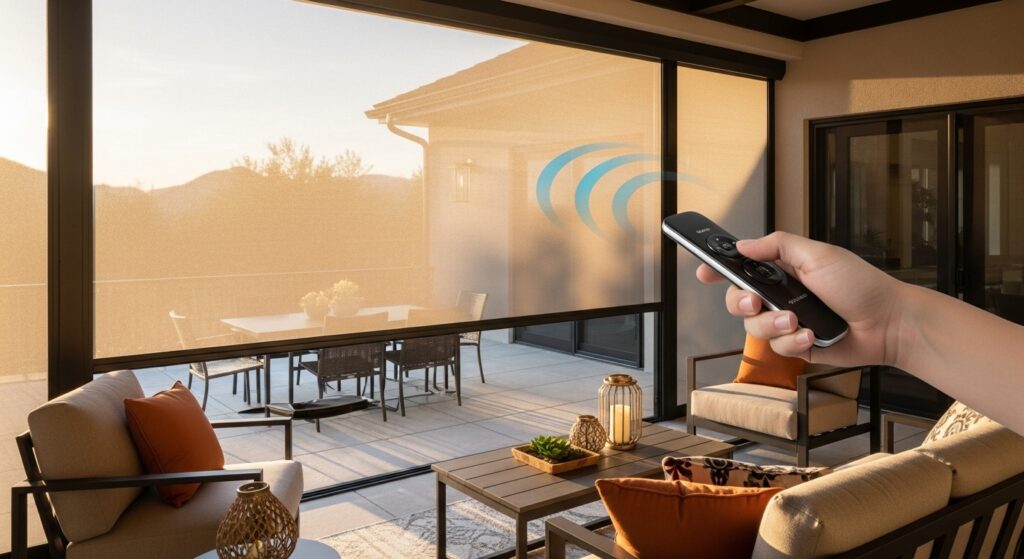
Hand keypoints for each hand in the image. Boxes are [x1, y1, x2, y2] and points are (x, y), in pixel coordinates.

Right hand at [695, 231, 905, 365]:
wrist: (888, 323)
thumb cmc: (860, 285)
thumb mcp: (818, 255)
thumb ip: (777, 246)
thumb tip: (743, 245)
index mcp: (783, 270)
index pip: (742, 268)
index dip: (720, 271)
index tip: (705, 273)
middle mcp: (781, 295)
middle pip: (738, 301)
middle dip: (740, 303)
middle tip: (755, 302)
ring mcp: (787, 321)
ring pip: (754, 328)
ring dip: (773, 325)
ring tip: (798, 321)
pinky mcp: (797, 345)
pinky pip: (777, 348)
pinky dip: (794, 341)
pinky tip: (813, 335)